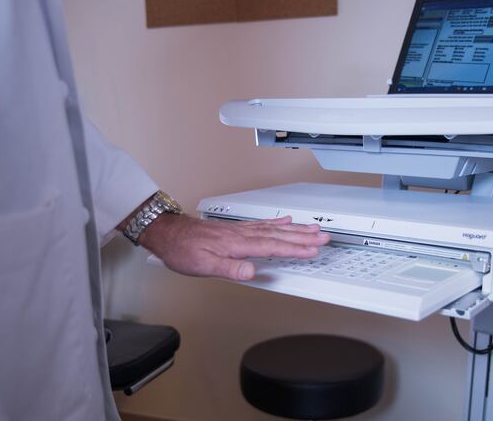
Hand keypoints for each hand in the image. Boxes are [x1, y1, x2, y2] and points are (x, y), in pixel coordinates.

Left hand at [139, 215, 329, 280]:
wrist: (169, 234)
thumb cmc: (184, 251)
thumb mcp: (204, 266)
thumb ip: (230, 268)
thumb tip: (251, 271)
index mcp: (238, 245)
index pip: (273, 247)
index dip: (295, 249)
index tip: (312, 250)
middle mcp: (243, 235)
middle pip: (279, 236)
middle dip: (303, 237)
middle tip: (323, 237)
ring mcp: (241, 231)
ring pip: (274, 229)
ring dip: (295, 229)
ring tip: (313, 228)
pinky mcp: (237, 230)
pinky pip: (263, 224)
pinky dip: (277, 223)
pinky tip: (286, 221)